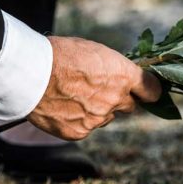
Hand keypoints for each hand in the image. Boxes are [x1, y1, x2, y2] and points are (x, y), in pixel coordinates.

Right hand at [28, 36, 161, 140]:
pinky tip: (62, 107)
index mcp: (123, 75)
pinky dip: (77, 120)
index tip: (147, 91)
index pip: (152, 89)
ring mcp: (98, 119)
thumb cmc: (60, 54)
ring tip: (72, 95)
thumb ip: (112, 69)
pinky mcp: (80, 132)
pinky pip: (85, 128)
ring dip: (96, 110)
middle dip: (119, 99)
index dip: (150, 90)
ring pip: (105, 117)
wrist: (30, 73)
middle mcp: (115, 99)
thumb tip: (119, 78)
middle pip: (129, 106)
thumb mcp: (94, 51)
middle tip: (100, 90)